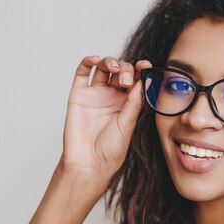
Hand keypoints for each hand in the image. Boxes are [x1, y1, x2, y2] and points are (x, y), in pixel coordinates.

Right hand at [59, 55, 151, 181]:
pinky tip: (95, 60)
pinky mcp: (78, 94)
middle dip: (125, 69)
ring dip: (110, 62)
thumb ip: (133, 103)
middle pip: (120, 71)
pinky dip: (87, 62)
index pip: (135, 79)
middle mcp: (112, 96)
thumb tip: (143, 81)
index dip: (140, 70)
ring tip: (113, 69)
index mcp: (127, 103)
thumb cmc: (110, 150)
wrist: (89, 163)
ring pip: (102, 67)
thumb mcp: (127, 125)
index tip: (146, 66)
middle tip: (126, 81)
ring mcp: (95, 94)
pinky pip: (82, 73)